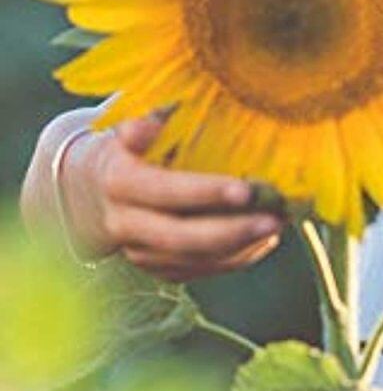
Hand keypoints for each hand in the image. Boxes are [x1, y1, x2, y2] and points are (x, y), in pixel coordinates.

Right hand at [63, 113, 284, 282]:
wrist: (93, 188)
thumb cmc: (131, 144)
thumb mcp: (132, 123)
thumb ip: (147, 119)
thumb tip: (149, 122)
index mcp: (120, 180)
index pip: (165, 191)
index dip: (205, 192)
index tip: (247, 188)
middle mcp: (124, 222)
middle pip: (179, 237)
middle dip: (231, 231)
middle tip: (276, 218)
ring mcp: (137, 250)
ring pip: (191, 260)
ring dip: (240, 247)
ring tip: (279, 225)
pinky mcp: (154, 267)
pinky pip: (197, 271)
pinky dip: (234, 260)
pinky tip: (265, 241)